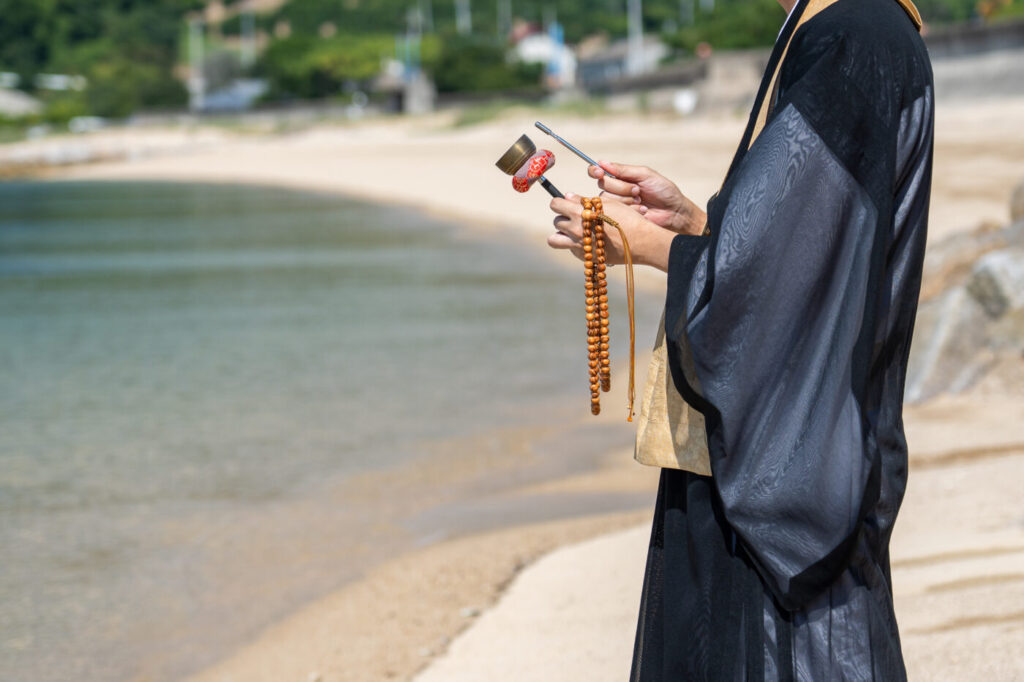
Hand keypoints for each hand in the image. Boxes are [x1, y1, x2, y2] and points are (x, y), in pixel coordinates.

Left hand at [548, 193, 675, 272]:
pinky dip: (574, 245)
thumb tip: (568, 196)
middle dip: (564, 217)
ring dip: (561, 233)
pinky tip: (588, 241)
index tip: (566, 204)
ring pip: (554, 239)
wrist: (640, 241)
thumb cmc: (626, 218)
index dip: (561, 203)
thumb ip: (584, 200)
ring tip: (573, 231)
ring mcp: (579, 245)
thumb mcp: (607, 203)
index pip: (556, 204)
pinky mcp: (584, 256)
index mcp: (580, 212)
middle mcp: (576, 229)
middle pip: (556, 220)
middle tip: (575, 218)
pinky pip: (569, 249)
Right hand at [589, 161, 706, 236]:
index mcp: (620, 177)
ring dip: (627, 199)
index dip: (595, 171)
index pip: (598, 172)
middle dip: (621, 187)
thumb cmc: (663, 191)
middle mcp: (615, 190)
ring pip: (607, 199)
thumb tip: (602, 162)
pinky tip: (642, 211)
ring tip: (641, 201)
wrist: (674, 212)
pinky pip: (615, 212)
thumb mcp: (645, 175)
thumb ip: (624, 170)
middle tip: (638, 190)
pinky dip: (631, 210)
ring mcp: (617, 205)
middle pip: (602, 185)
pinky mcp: (620, 218)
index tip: (600, 172)